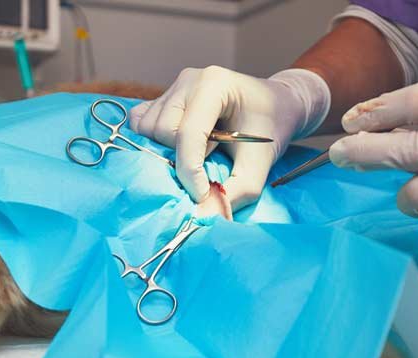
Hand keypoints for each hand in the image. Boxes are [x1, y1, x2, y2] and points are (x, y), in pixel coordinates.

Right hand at [129, 67, 330, 212]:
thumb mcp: (260, 165)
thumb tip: (201, 216)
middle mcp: (189, 80)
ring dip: (167, 150)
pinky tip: (177, 146)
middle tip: (210, 162)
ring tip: (199, 151)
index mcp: (214, 84)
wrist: (276, 105)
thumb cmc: (270, 129)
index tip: (203, 195)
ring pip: (148, 128)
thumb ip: (234, 192)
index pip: (187, 134)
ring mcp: (174, 87)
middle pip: (162, 131)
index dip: (191, 172)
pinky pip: (141, 122)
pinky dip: (153, 140)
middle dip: (181, 158)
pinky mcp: (164, 98)